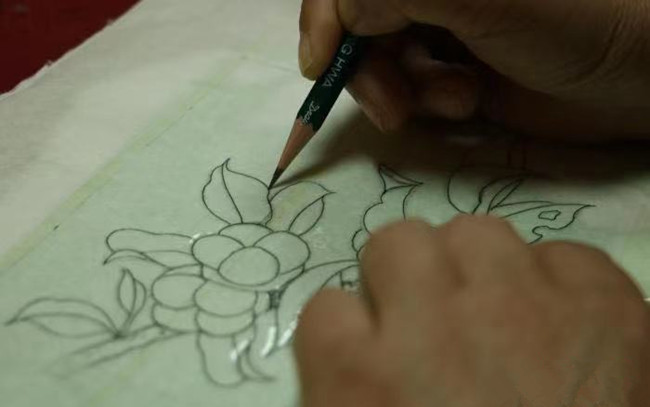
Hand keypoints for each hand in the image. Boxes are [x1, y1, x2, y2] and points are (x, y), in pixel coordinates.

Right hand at [294, 217, 649, 406]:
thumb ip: (344, 394)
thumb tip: (354, 355)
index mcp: (362, 383)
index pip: (325, 307)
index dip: (350, 333)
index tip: (372, 353)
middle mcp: (435, 325)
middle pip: (396, 243)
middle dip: (404, 279)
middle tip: (432, 325)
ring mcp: (524, 306)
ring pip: (473, 233)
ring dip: (476, 271)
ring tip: (498, 318)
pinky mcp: (607, 308)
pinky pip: (564, 255)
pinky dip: (558, 285)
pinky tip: (562, 327)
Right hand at [298, 0, 649, 138]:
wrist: (636, 75)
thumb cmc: (568, 18)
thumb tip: (342, 21)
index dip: (324, 20)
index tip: (319, 66)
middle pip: (356, 28)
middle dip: (368, 71)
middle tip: (394, 108)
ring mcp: (442, 31)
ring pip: (382, 66)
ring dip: (405, 92)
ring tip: (457, 103)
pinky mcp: (455, 73)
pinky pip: (412, 93)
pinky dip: (429, 105)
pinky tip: (469, 107)